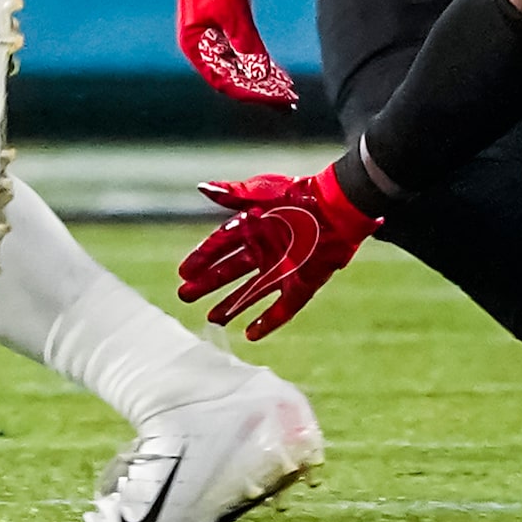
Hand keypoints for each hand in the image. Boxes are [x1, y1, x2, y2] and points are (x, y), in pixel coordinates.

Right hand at [157, 0, 323, 108]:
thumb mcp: (232, 8)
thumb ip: (246, 43)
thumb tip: (260, 76)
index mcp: (196, 44)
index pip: (225, 81)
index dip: (253, 94)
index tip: (280, 100)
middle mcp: (203, 44)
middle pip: (234, 79)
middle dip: (262, 92)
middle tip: (291, 102)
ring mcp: (215, 35)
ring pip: (241, 69)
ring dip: (264, 81)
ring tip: (289, 92)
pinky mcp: (227, 25)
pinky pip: (244, 53)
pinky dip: (261, 64)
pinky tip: (278, 73)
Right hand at [177, 167, 379, 339]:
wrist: (338, 210)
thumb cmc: (300, 196)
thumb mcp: (263, 192)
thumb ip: (233, 194)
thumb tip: (201, 187)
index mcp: (254, 226)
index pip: (220, 245)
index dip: (201, 258)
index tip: (183, 271)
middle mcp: (265, 250)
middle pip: (231, 271)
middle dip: (208, 284)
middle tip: (185, 296)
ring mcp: (283, 270)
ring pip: (251, 292)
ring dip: (232, 305)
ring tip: (212, 319)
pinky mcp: (301, 286)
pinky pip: (281, 309)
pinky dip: (266, 322)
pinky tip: (250, 334)